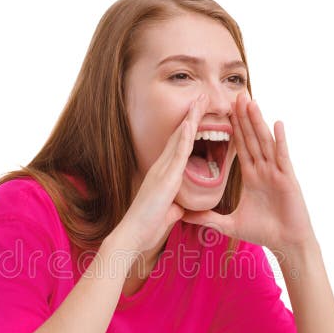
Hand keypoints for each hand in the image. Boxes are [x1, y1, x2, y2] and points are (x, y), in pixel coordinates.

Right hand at [111, 93, 210, 253]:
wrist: (132, 235)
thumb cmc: (147, 228)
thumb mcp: (166, 213)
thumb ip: (173, 207)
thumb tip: (179, 208)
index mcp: (162, 175)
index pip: (177, 147)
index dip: (187, 129)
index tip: (197, 115)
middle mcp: (160, 168)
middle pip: (178, 136)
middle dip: (190, 116)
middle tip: (200, 97)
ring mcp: (162, 171)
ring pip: (179, 138)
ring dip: (190, 118)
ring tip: (200, 100)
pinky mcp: (165, 179)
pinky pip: (178, 154)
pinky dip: (185, 137)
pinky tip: (193, 123)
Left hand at [181, 92, 315, 250]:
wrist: (286, 243)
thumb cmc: (264, 233)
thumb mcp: (230, 225)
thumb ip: (208, 219)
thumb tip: (185, 217)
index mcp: (251, 177)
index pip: (239, 148)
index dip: (232, 130)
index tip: (224, 112)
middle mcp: (264, 170)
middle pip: (251, 139)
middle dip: (243, 118)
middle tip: (235, 95)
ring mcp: (276, 172)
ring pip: (264, 142)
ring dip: (257, 122)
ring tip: (250, 101)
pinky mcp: (287, 178)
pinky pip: (282, 156)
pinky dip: (280, 140)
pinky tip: (277, 123)